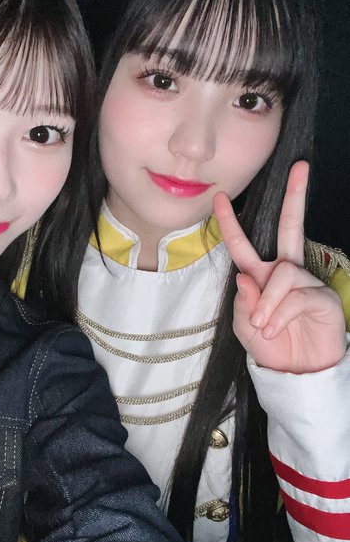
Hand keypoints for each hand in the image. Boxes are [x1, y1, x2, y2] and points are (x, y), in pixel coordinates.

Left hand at [213, 161, 346, 372]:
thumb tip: (246, 277)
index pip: (243, 245)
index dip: (230, 223)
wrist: (297, 374)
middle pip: (289, 228)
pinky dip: (279, 314)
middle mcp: (285, 272)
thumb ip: (243, 302)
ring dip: (267, 302)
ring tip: (262, 326)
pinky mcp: (322, 297)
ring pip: (283, 274)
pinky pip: (296, 296)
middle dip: (295, 197)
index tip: (220, 197)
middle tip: (300, 167)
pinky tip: (275, 329)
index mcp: (262, 275)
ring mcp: (306, 282)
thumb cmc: (270, 346)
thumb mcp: (245, 326)